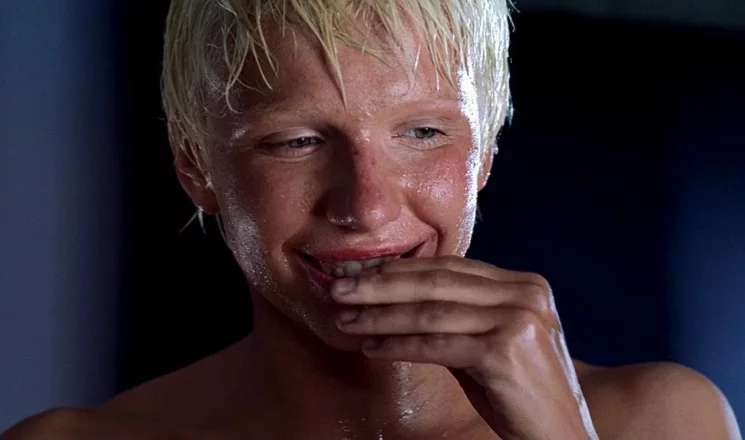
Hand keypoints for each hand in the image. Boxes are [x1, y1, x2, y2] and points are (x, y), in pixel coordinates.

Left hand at [331, 256, 597, 439]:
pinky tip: (371, 347)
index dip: (401, 269)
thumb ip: (455, 315)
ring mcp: (518, 320)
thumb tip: (396, 296)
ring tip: (346, 320)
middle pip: (437, 282)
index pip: (450, 267)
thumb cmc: (519, 393)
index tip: (362, 273)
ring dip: (380, 315)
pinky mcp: (505, 352)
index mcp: (523, 284)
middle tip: (340, 289)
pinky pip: (436, 344)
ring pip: (431, 312)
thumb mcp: (488, 342)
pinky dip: (398, 344)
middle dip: (381, 285)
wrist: (558, 435)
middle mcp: (525, 294)